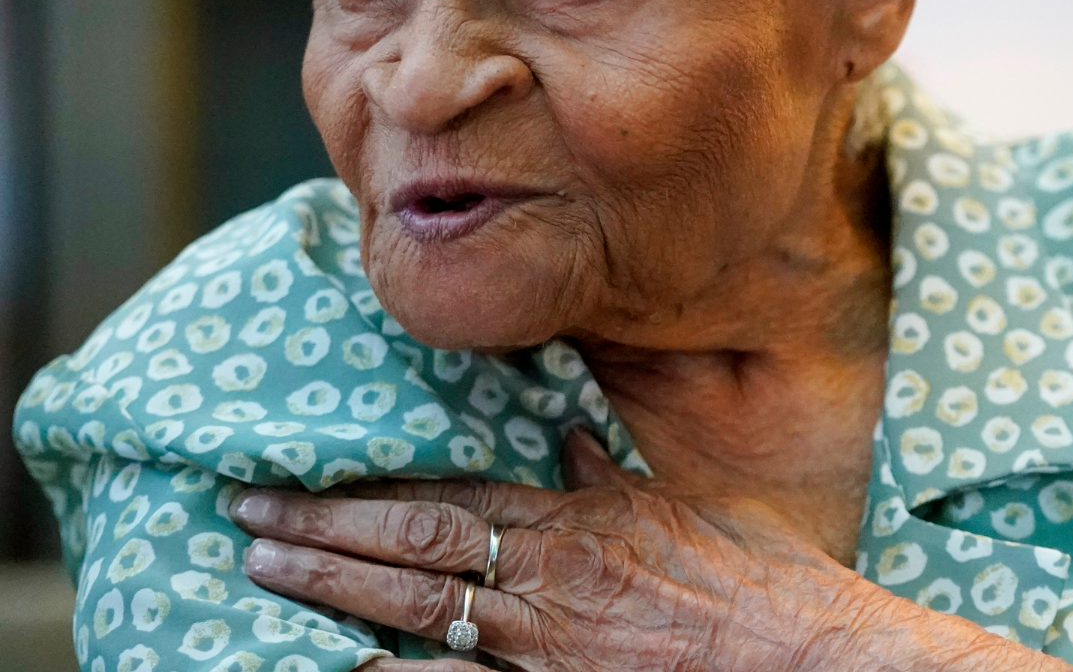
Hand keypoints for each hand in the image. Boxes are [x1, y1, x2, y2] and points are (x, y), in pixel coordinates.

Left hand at [233, 431, 1070, 671]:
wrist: (813, 656)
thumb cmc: (769, 582)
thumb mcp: (698, 507)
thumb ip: (619, 476)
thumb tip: (570, 437)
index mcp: (586, 519)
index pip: (455, 495)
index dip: (372, 486)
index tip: (308, 471)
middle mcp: (554, 577)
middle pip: (415, 544)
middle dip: (322, 527)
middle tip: (247, 511)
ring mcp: (549, 646)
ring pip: (420, 609)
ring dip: (334, 588)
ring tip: (263, 569)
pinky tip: (343, 670)